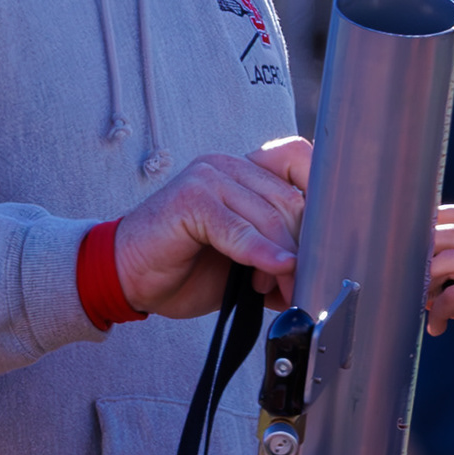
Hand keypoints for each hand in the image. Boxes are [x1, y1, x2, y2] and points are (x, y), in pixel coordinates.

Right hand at [114, 137, 309, 318]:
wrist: (129, 276)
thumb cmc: (186, 267)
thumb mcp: (245, 265)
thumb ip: (280, 261)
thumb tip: (321, 280)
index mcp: (246, 173)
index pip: (300, 166)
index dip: (319, 209)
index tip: (325, 254)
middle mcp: (230, 166)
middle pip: (291, 201)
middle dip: (302, 250)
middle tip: (296, 287)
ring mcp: (209, 177)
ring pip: (269, 217)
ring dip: (281, 260)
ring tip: (273, 288)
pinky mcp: (191, 198)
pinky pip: (238, 228)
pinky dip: (260, 254)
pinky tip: (272, 274)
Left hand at [426, 200, 453, 331]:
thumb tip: (421, 269)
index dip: (443, 218)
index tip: (418, 236)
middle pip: (453, 232)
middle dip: (425, 255)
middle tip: (412, 279)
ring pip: (446, 259)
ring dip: (428, 283)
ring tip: (424, 302)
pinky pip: (453, 293)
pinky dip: (438, 312)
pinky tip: (437, 327)